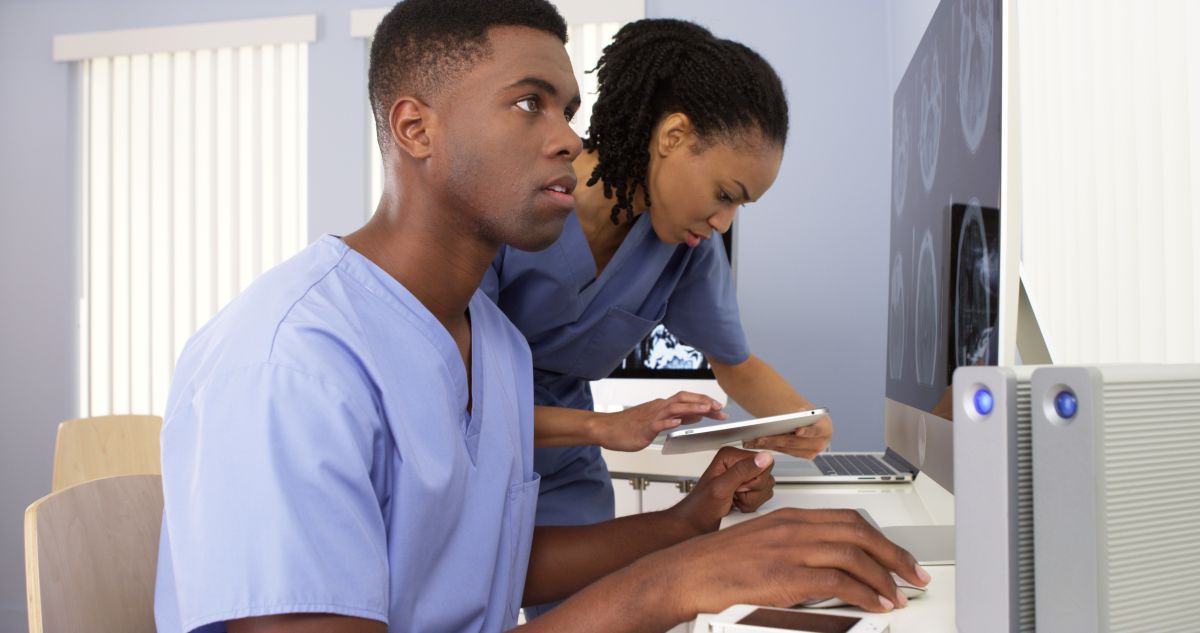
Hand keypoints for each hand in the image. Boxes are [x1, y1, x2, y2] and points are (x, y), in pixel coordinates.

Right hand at [595, 391, 727, 451]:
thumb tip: (696, 415)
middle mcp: (659, 407)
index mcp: (663, 406)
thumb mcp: (657, 420)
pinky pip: (657, 423)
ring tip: (706, 410)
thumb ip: (676, 417)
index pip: (688, 400)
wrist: (607, 428)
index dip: (705, 402)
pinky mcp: (643, 428)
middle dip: (703, 402)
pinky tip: (677, 422)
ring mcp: (651, 417)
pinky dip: (668, 422)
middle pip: (684, 399)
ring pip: (674, 408)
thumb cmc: (629, 426)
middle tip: (719, 408)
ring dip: (691, 408)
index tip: (719, 408)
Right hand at [646, 507, 930, 620]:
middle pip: (859, 532)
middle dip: (893, 555)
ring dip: (883, 577)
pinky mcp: (786, 574)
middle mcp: (794, 527)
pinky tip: (874, 603)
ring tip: (897, 594)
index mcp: (790, 517)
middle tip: (912, 573)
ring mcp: (790, 549)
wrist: (688, 572)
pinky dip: (863, 593)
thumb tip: (827, 566)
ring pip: (854, 554)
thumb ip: (795, 548)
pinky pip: (837, 580)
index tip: (897, 557)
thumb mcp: (762, 544)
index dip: (880, 539)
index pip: (848, 520)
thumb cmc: (718, 563)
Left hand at [668, 447, 775, 533]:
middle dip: (751, 492)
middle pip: (766, 477)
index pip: (764, 462)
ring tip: (733, 500)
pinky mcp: (748, 488)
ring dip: (750, 500)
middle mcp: (739, 463)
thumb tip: (764, 457)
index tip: (737, 487)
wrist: (696, 523)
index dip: (753, 480)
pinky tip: (737, 504)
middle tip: (733, 494)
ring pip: (766, 488)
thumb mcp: (721, 487)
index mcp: (731, 456)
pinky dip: (751, 505)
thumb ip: (742, 471)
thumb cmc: (701, 506)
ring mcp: (744, 477)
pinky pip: (763, 497)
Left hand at [742, 415, 831, 458]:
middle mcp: (821, 442)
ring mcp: (812, 451)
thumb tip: (800, 411)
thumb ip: (802, 412)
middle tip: (761, 437)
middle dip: (777, 439)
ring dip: (769, 445)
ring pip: (787, 449)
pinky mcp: (801, 456)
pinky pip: (783, 451)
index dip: (807, 431)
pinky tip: (756, 444)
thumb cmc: (805, 413)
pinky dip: (769, 447)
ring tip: (755, 440)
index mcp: (825, 428)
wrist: (806, 418)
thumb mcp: (805, 409)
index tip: (797, 431)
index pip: (816, 430)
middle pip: (796, 442)